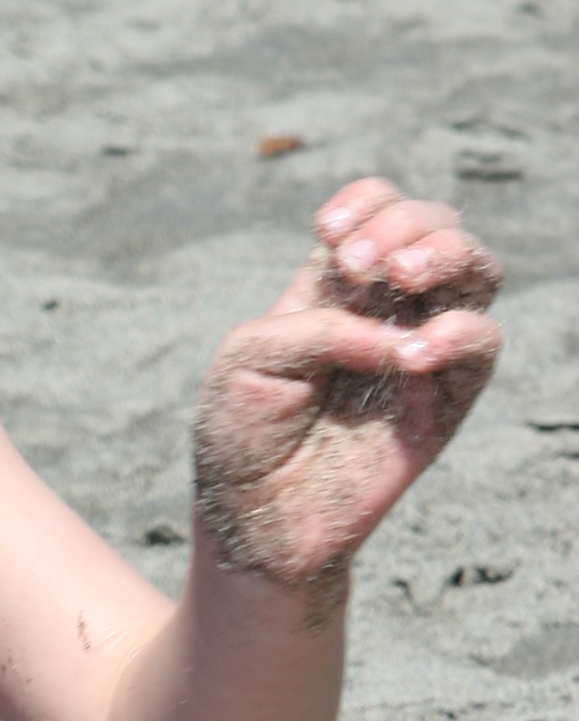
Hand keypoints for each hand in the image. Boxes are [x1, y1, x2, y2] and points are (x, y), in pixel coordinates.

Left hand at [191, 179, 501, 616]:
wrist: (252, 516)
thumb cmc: (239, 433)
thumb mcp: (249, 357)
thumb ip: (317, 326)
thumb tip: (395, 337)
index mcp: (334, 289)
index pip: (378, 213)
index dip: (367, 204)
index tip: (329, 232)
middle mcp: (386, 311)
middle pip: (436, 228)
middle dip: (405, 223)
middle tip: (359, 266)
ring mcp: (421, 351)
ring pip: (476, 271)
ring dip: (446, 253)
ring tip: (400, 279)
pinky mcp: (446, 400)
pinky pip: (482, 343)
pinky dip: (457, 332)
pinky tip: (411, 353)